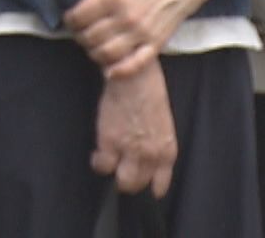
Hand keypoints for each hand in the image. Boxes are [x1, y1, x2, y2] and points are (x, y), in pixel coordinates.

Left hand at [67, 0, 233, 77]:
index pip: (79, 17)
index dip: (69, 21)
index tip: (70, 20)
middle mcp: (126, 17)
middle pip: (90, 37)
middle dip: (79, 37)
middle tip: (80, 34)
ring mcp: (141, 32)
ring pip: (107, 53)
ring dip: (94, 53)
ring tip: (92, 47)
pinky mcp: (155, 44)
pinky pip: (135, 64)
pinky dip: (119, 71)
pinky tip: (109, 70)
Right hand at [92, 61, 176, 195]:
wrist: (135, 77)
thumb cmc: (150, 94)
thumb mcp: (163, 125)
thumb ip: (156, 144)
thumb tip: (145, 156)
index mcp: (167, 151)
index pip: (160, 184)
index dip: (148, 186)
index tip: (140, 181)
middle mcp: (151, 155)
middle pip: (138, 185)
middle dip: (128, 183)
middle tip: (120, 172)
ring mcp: (130, 150)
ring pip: (121, 181)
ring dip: (114, 175)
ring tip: (108, 164)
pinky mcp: (109, 141)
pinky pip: (102, 165)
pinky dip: (98, 163)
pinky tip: (98, 155)